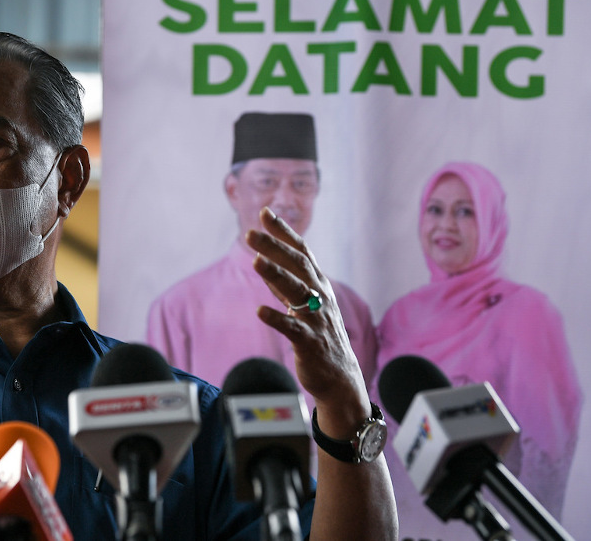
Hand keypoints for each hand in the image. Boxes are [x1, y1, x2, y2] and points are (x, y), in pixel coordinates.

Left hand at [246, 207, 368, 428]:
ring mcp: (317, 319)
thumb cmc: (318, 336)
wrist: (340, 377)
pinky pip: (293, 329)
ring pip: (297, 293)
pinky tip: (260, 311)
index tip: (265, 212)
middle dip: (274, 247)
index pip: (301, 251)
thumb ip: (283, 284)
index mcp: (318, 285)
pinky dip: (277, 319)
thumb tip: (263, 259)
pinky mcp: (311, 343)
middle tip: (250, 233)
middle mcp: (320, 297)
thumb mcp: (301, 304)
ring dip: (276, 276)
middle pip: (298, 266)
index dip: (284, 232)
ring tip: (255, 262)